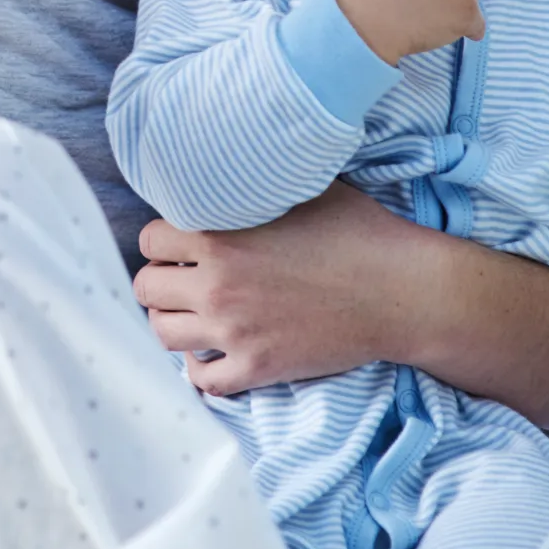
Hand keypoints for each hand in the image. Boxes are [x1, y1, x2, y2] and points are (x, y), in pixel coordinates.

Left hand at [134, 183, 409, 394]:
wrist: (402, 291)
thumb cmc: (358, 231)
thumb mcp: (301, 188)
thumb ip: (251, 186)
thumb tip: (228, 168)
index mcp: (220, 235)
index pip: (149, 239)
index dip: (163, 240)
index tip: (181, 245)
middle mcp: (217, 284)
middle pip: (147, 287)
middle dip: (161, 280)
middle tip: (183, 280)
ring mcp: (235, 331)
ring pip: (162, 333)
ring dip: (173, 322)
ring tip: (193, 314)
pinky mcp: (258, 368)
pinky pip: (201, 380)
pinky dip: (199, 369)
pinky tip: (212, 353)